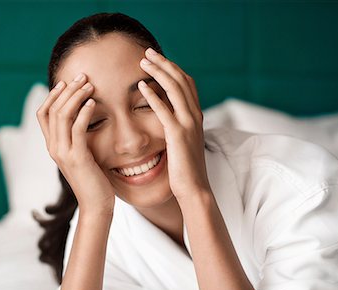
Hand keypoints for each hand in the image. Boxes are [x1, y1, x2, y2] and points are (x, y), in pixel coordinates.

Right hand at [37, 75, 114, 215]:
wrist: (96, 205)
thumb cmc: (93, 180)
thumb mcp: (82, 156)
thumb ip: (78, 140)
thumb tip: (84, 121)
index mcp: (53, 146)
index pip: (43, 114)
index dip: (52, 95)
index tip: (67, 82)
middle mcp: (53, 148)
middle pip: (52, 109)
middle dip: (66, 90)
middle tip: (82, 76)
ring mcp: (63, 153)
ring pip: (62, 115)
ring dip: (75, 96)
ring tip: (89, 84)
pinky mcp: (77, 158)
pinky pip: (77, 129)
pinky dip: (84, 112)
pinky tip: (93, 102)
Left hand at [138, 48, 211, 202]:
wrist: (194, 189)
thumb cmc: (186, 168)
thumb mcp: (185, 142)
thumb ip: (179, 126)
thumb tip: (167, 115)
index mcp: (197, 116)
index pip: (187, 83)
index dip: (172, 68)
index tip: (158, 60)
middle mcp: (195, 116)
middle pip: (181, 80)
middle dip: (164, 63)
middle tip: (147, 53)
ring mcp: (188, 124)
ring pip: (175, 89)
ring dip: (159, 72)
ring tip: (143, 62)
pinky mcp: (177, 135)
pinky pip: (164, 109)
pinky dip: (153, 95)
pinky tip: (141, 86)